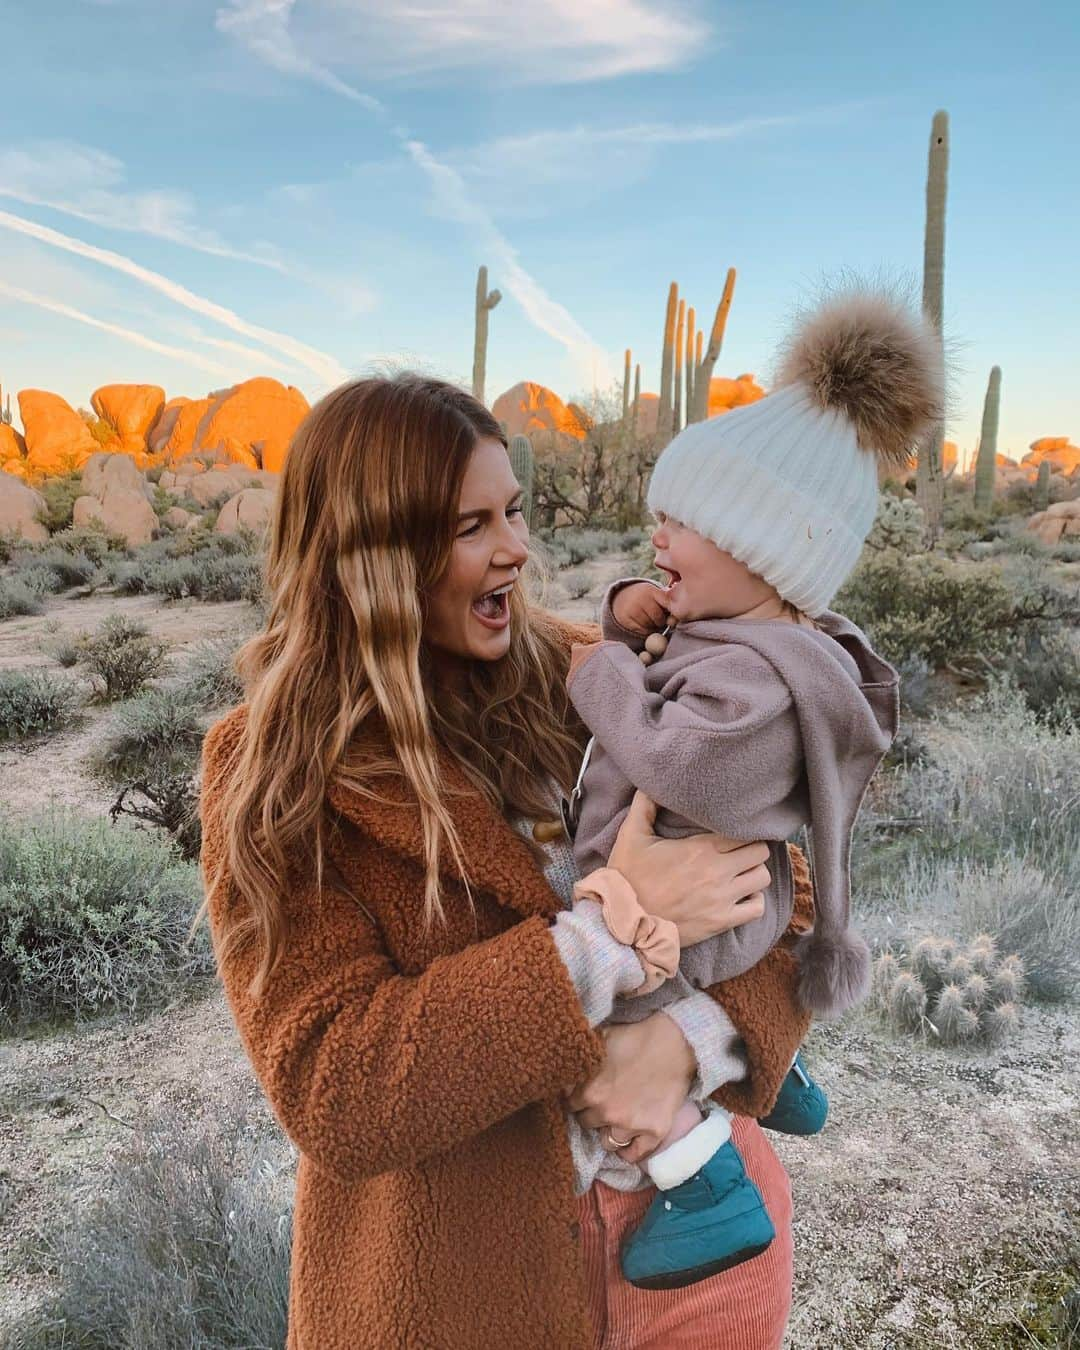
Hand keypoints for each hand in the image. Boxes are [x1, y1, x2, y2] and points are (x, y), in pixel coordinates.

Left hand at [566, 1015, 694, 1165]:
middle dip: (591, 1112)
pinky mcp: (654, 1133)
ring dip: (609, 1130)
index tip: (582, 1094)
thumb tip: (565, 1066)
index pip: (569, 1105)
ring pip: (607, 1142)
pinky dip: (629, 1151)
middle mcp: (607, 1113)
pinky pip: (634, 1155)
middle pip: (586, 1123)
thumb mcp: (599, 1041)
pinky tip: (628, 1141)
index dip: (575, 1098)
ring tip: (616, 1118)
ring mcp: (630, 1126)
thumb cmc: (634, 1038)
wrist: (673, 1043)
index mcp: (590, 1092)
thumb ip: (581, 1060)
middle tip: (602, 1102)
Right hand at [608, 791, 768, 946]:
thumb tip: (649, 784)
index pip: (742, 832)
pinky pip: (757, 909)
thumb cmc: (628, 877)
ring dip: (753, 873)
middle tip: (738, 850)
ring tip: (740, 871)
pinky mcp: (721, 922)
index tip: (732, 831)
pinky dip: (753, 901)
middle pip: (760, 852)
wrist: (624, 921)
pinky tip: (740, 896)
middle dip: (751, 848)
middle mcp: (718, 872)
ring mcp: (722, 899)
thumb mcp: (631, 836)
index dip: (740, 829)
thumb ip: (644, 806)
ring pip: (761, 878)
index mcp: (701, 848)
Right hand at [612, 581, 671, 635]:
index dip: (671, 611)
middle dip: (661, 621)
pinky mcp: (625, 618)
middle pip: (658, 617)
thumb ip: (666, 604)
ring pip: (649, 625)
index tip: (670, 614)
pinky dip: (645, 630)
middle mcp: (640, 598)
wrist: (623, 596)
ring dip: (653, 627)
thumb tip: (674, 621)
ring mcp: (632, 608)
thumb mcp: (655, 595)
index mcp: (651, 590)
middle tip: (660, 619)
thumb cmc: (647, 598)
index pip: (666, 603)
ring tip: (651, 621)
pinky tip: (644, 624)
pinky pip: (641, 630)